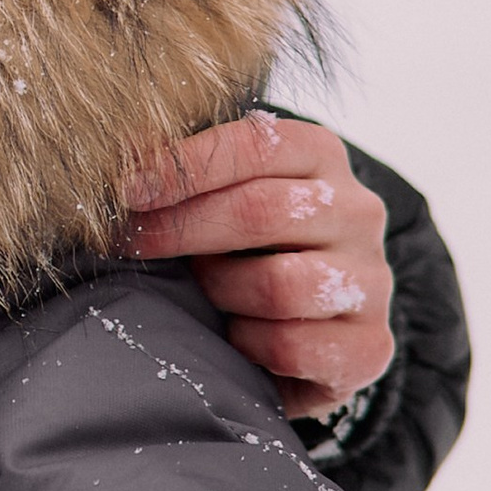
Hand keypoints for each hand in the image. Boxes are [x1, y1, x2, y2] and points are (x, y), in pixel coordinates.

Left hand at [124, 115, 392, 420]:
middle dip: (182, 228)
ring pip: (278, 285)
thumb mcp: (219, 196)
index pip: (256, 144)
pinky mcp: (370, 345)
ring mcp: (372, 280)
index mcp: (320, 156)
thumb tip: (117, 150)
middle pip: (260, 211)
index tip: (127, 190)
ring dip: (219, 291)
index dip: (185, 166)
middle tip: (131, 242)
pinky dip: (246, 346)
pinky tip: (231, 339)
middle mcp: (358, 212)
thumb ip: (185, 171)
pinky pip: (291, 345)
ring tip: (198, 294)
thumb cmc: (242, 249)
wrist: (300, 331)